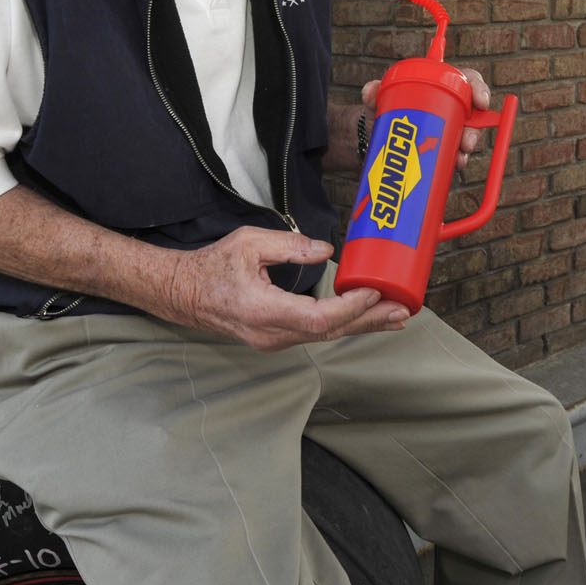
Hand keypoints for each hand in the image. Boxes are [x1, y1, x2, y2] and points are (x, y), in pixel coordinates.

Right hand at [161, 227, 411, 351]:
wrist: (183, 294)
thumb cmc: (211, 267)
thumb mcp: (248, 243)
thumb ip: (290, 246)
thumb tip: (326, 252)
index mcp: (263, 310)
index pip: (318, 317)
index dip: (350, 308)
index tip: (374, 292)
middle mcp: (270, 334)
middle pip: (329, 333)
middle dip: (368, 321)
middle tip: (402, 312)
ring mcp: (273, 341)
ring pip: (325, 336)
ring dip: (360, 325)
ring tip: (393, 318)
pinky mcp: (275, 339)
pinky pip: (315, 334)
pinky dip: (342, 325)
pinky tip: (362, 320)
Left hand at [360, 67, 492, 168]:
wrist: (373, 135)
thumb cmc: (381, 108)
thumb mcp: (376, 100)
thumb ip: (373, 93)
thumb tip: (370, 92)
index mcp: (438, 86)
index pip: (467, 80)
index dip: (479, 88)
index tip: (480, 102)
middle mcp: (448, 106)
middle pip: (472, 113)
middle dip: (474, 129)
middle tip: (466, 143)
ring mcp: (447, 128)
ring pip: (467, 135)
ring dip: (467, 148)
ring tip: (459, 159)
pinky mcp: (442, 147)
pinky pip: (457, 154)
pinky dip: (459, 160)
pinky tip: (456, 165)